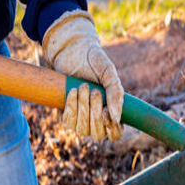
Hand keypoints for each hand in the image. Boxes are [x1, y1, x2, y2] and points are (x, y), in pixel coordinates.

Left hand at [42, 10, 123, 140]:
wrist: (71, 51)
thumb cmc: (94, 62)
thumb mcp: (109, 74)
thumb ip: (116, 94)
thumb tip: (117, 118)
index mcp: (112, 112)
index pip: (116, 134)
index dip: (112, 129)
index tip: (105, 113)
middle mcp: (97, 120)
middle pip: (98, 134)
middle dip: (95, 113)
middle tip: (94, 91)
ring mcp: (81, 119)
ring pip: (82, 129)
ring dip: (83, 109)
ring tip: (83, 87)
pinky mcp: (67, 114)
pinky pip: (68, 122)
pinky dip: (71, 107)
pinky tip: (73, 92)